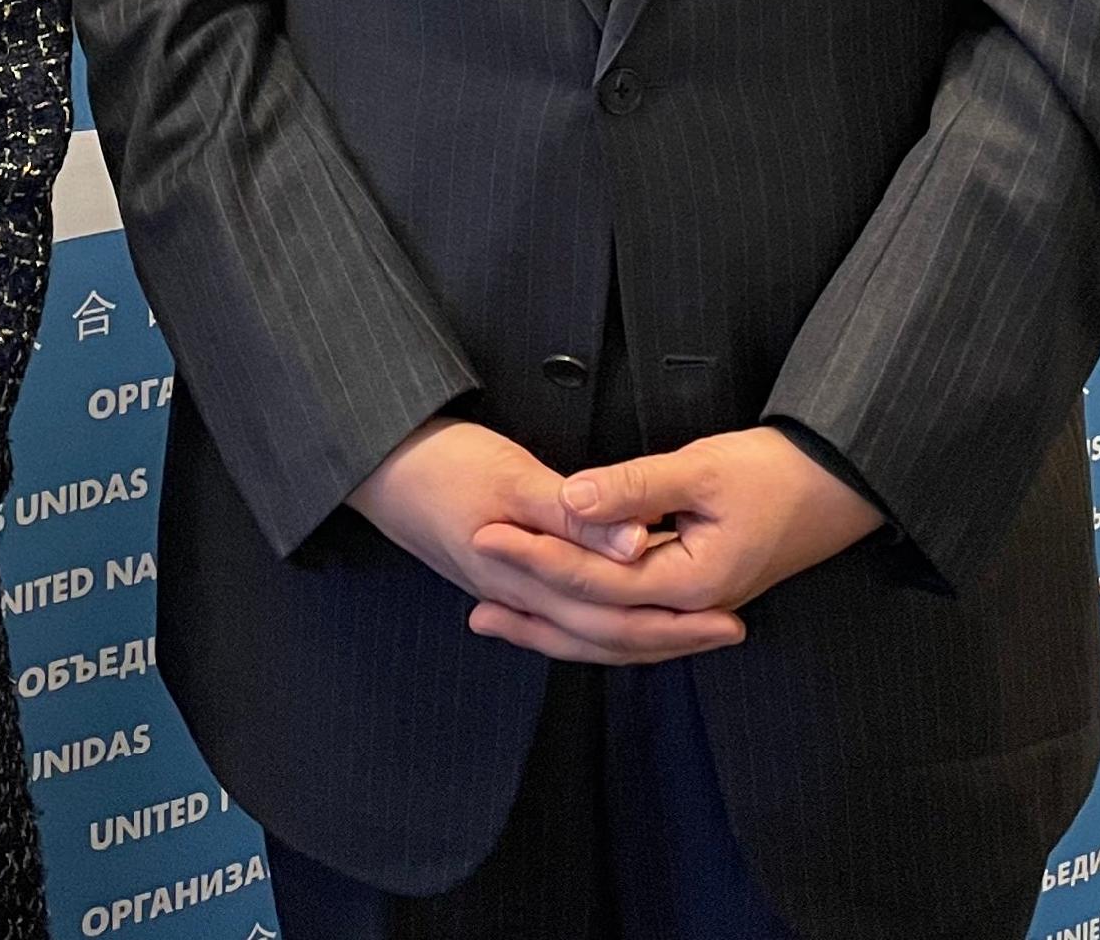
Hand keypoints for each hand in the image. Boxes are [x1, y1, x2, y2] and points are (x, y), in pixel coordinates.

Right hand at [348, 417, 746, 666]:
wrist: (371, 466)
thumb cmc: (438, 463)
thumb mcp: (512, 479)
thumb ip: (575, 516)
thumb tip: (638, 548)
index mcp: (529, 577)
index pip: (616, 616)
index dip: (675, 621)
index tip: (728, 618)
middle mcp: (518, 596)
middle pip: (603, 634)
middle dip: (668, 637)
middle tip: (727, 631)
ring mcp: (502, 589)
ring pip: (579, 631)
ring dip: (632, 634)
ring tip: (681, 631)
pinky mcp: (493, 574)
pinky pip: (555, 614)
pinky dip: (589, 622)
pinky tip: (601, 616)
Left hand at [464, 428, 882, 655]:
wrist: (843, 485)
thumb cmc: (781, 471)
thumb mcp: (704, 469)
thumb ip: (634, 488)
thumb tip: (570, 499)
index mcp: (691, 584)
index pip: (596, 579)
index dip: (536, 556)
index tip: (486, 533)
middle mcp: (690, 609)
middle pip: (596, 623)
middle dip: (531, 603)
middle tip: (470, 586)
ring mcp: (694, 609)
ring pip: (609, 633)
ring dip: (551, 624)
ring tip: (493, 615)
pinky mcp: (694, 596)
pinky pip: (627, 622)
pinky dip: (585, 618)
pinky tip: (554, 610)